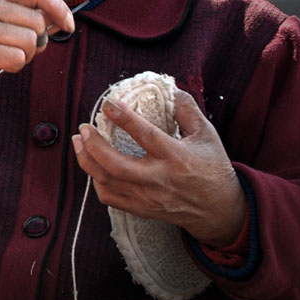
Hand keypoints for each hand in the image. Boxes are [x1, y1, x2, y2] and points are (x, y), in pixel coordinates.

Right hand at [0, 0, 73, 120]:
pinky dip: (16, 66)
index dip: (58, 6)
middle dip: (38, 40)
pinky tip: (0, 65)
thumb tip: (58, 21)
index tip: (68, 23)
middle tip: (24, 49)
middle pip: (37, 20)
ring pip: (30, 41)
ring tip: (8, 57)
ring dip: (27, 55)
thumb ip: (17, 13)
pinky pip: (17, 58)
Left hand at [72, 89, 246, 247]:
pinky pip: (110, 198)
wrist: (220, 210)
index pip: (146, 136)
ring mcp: (148, 197)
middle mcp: (159, 179)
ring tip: (79, 142)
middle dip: (94, 145)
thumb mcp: (207, 134)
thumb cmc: (213, 168)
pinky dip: (96, 181)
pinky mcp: (142, 209)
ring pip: (107, 182)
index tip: (108, 104)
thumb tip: (168, 88)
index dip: (124, 118)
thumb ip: (187, 110)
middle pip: (116, 165)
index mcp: (176, 157)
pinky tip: (93, 166)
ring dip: (87, 161)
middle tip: (84, 127)